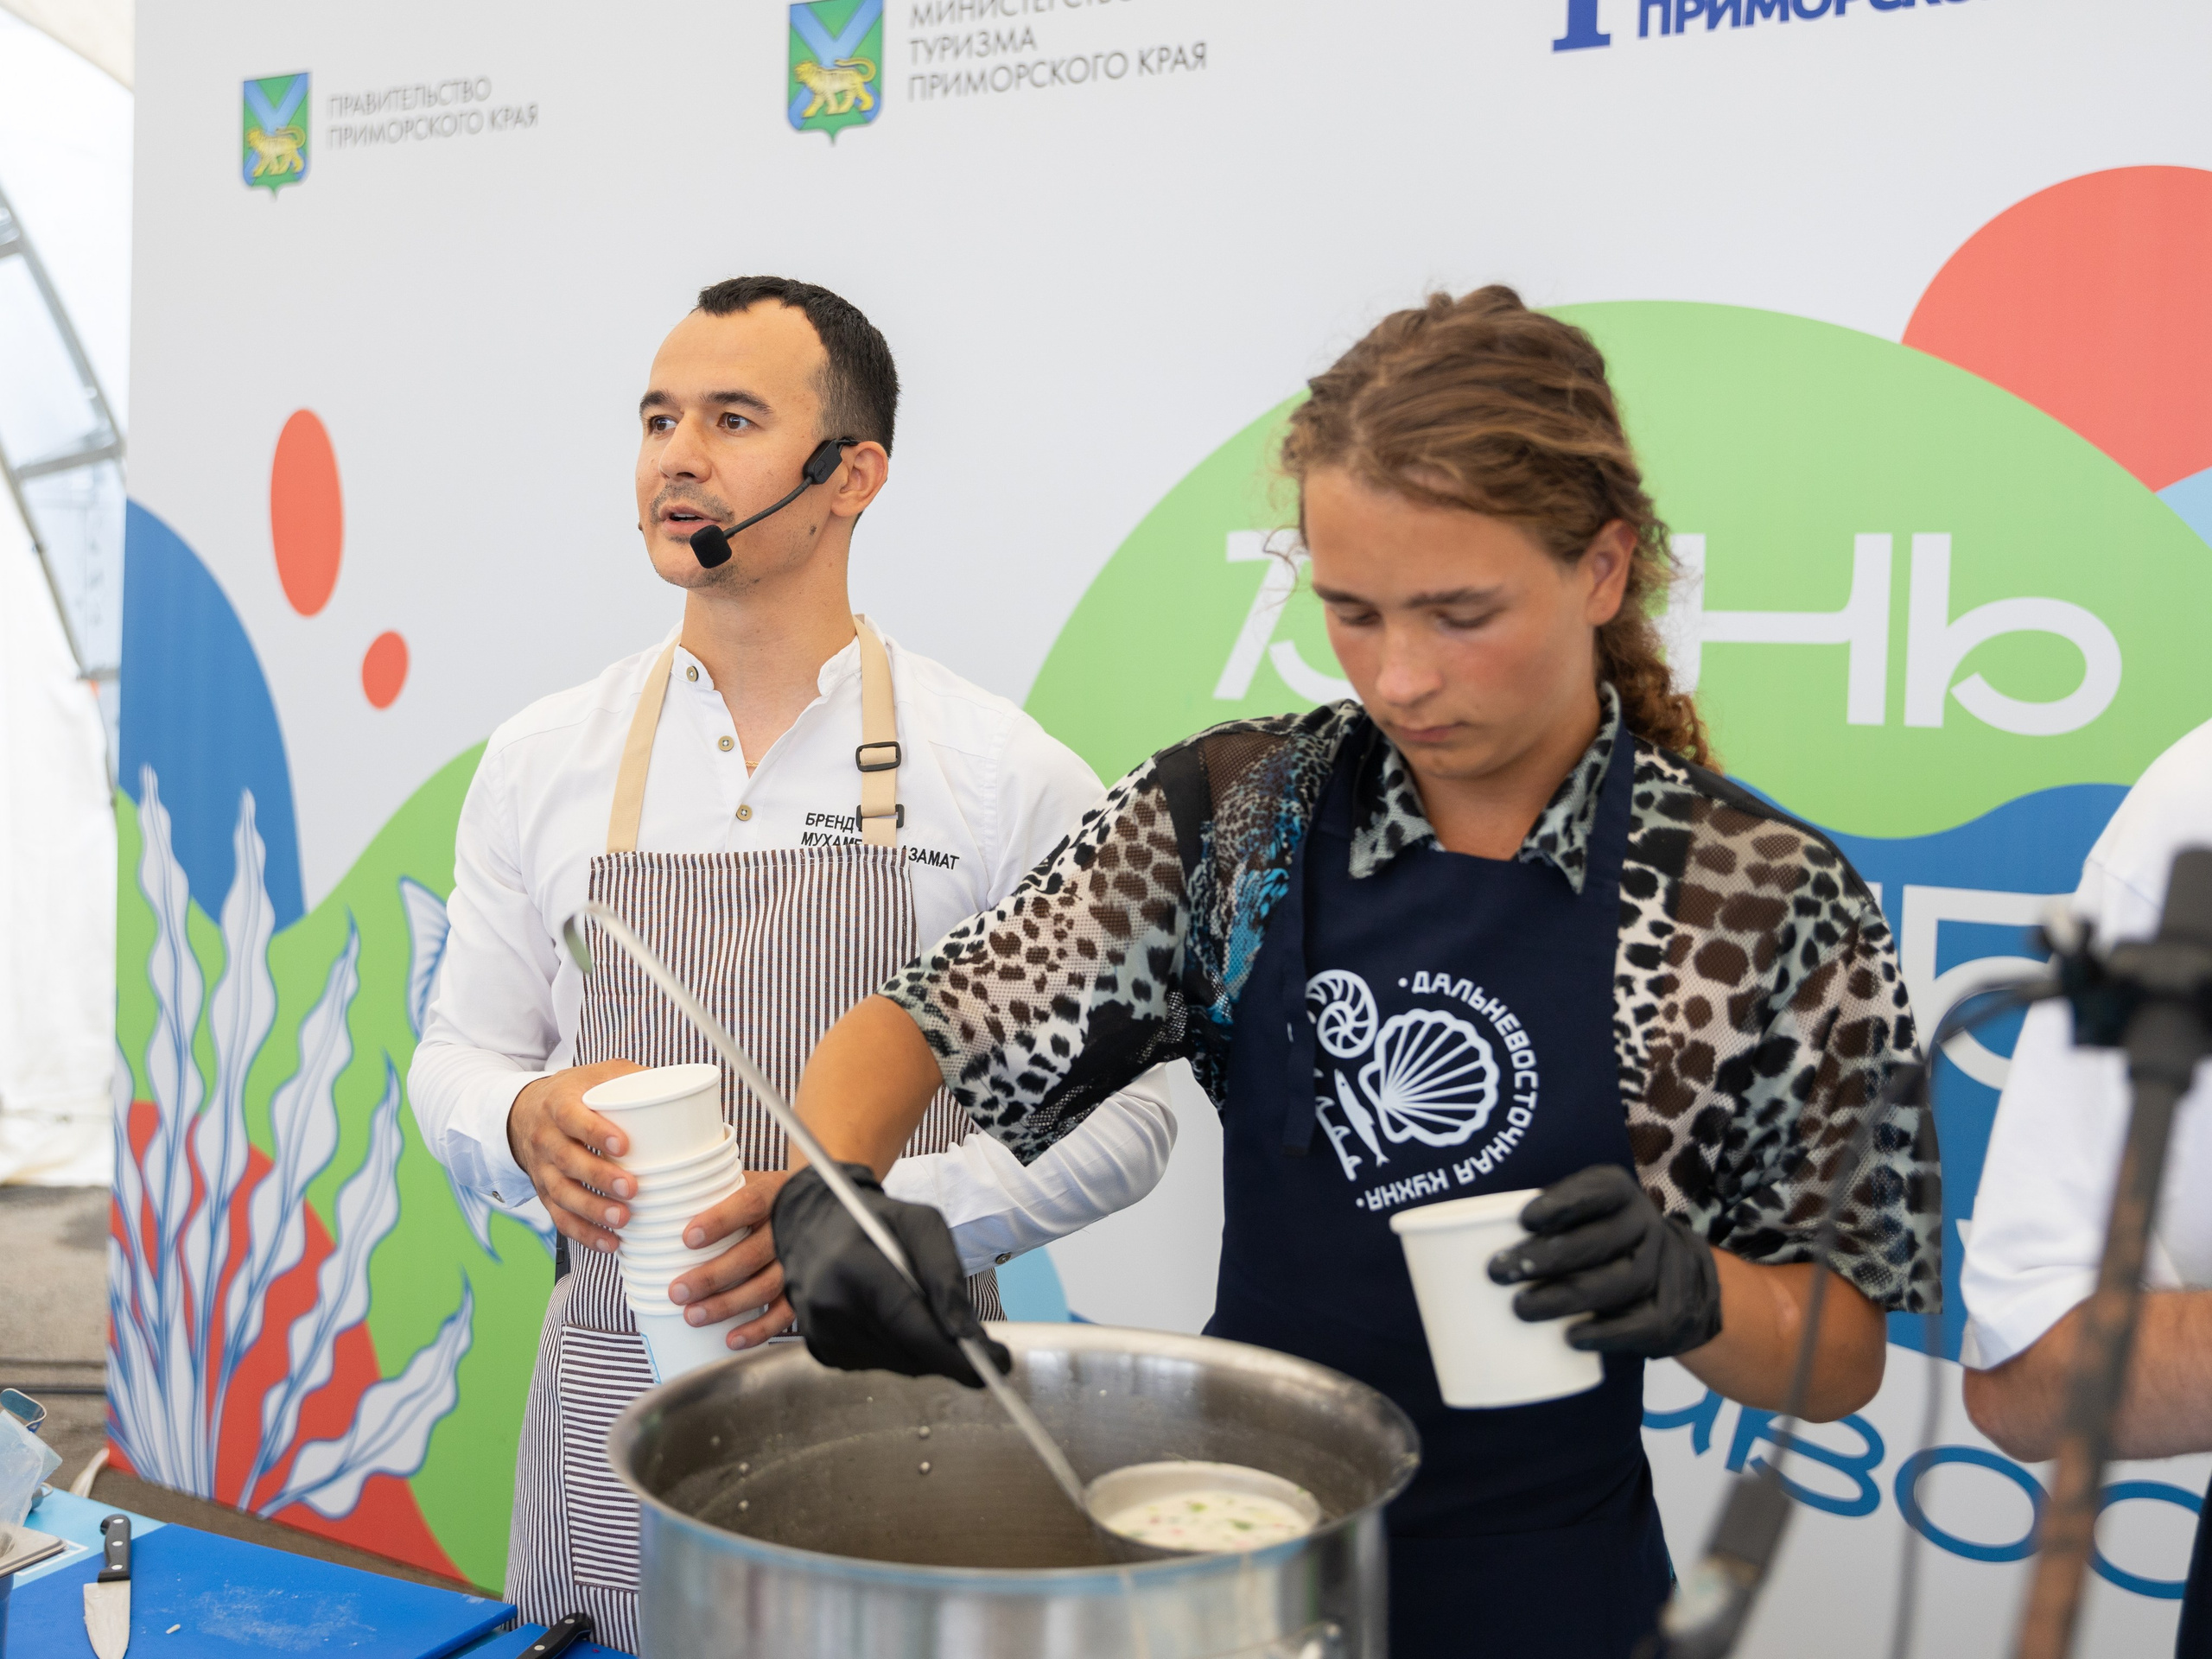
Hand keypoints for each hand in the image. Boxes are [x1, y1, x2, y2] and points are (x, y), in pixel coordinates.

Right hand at [507, 1060, 643, 1252]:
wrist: (523, 1113)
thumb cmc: (574, 1093)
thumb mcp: (598, 1074)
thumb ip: (633, 1077)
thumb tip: (681, 1090)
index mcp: (559, 1105)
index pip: (572, 1118)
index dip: (595, 1133)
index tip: (623, 1146)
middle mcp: (546, 1138)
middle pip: (568, 1160)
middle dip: (599, 1178)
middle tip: (631, 1189)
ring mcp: (543, 1169)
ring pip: (562, 1194)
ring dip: (592, 1211)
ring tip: (622, 1220)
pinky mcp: (545, 1192)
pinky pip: (560, 1217)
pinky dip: (583, 1233)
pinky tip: (609, 1242)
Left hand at [659, 1168, 795, 1350]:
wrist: (813, 1206)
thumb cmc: (760, 1199)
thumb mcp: (741, 1184)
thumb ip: (708, 1194)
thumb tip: (645, 1209)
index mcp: (771, 1193)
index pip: (749, 1204)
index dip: (719, 1221)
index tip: (687, 1239)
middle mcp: (788, 1225)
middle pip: (753, 1254)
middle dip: (711, 1277)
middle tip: (676, 1292)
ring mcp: (799, 1257)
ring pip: (768, 1286)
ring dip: (728, 1305)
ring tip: (692, 1316)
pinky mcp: (802, 1284)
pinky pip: (785, 1312)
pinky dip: (759, 1329)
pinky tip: (732, 1339)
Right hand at [772, 1163, 1010, 1387]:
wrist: (814, 1228)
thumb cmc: (876, 1222)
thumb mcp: (921, 1223)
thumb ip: (945, 1272)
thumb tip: (965, 1331)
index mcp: (852, 1268)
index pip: (911, 1325)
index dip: (955, 1352)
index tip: (997, 1363)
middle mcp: (829, 1307)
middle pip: (909, 1351)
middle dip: (950, 1352)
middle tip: (980, 1344)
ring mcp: (822, 1335)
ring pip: (898, 1365)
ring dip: (926, 1352)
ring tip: (929, 1316)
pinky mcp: (822, 1351)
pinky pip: (880, 1365)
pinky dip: (901, 1351)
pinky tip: (898, 1321)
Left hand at [1486, 1163, 1722, 1357]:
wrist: (1675, 1277)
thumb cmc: (1597, 1241)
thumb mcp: (1580, 1215)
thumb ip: (1539, 1221)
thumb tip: (1452, 1242)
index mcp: (1618, 1194)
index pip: (1597, 1191)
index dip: (1562, 1202)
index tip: (1523, 1218)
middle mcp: (1644, 1226)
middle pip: (1598, 1241)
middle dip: (1546, 1257)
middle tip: (1496, 1272)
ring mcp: (1661, 1270)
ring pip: (1617, 1282)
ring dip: (1565, 1297)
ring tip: (1520, 1309)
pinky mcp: (1668, 1315)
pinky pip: (1639, 1325)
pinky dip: (1603, 1333)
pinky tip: (1569, 1337)